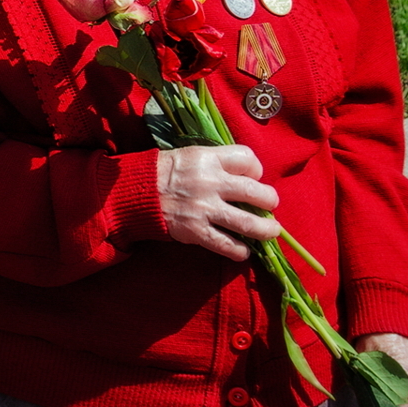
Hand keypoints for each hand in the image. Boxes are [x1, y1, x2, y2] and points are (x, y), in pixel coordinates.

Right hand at [157, 145, 280, 260]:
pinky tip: (243, 250)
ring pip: (248, 223)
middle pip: (256, 192)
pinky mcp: (196, 231)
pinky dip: (240, 251)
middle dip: (269, 201)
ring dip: (265, 230)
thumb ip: (218, 163)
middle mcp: (210, 182)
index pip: (247, 159)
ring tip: (271, 232)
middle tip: (269, 206)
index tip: (253, 178)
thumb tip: (248, 177)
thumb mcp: (192, 155)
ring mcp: (204, 208)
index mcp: (208, 158)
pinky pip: (227, 245)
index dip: (256, 169)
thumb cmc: (166, 172)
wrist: (136, 192)